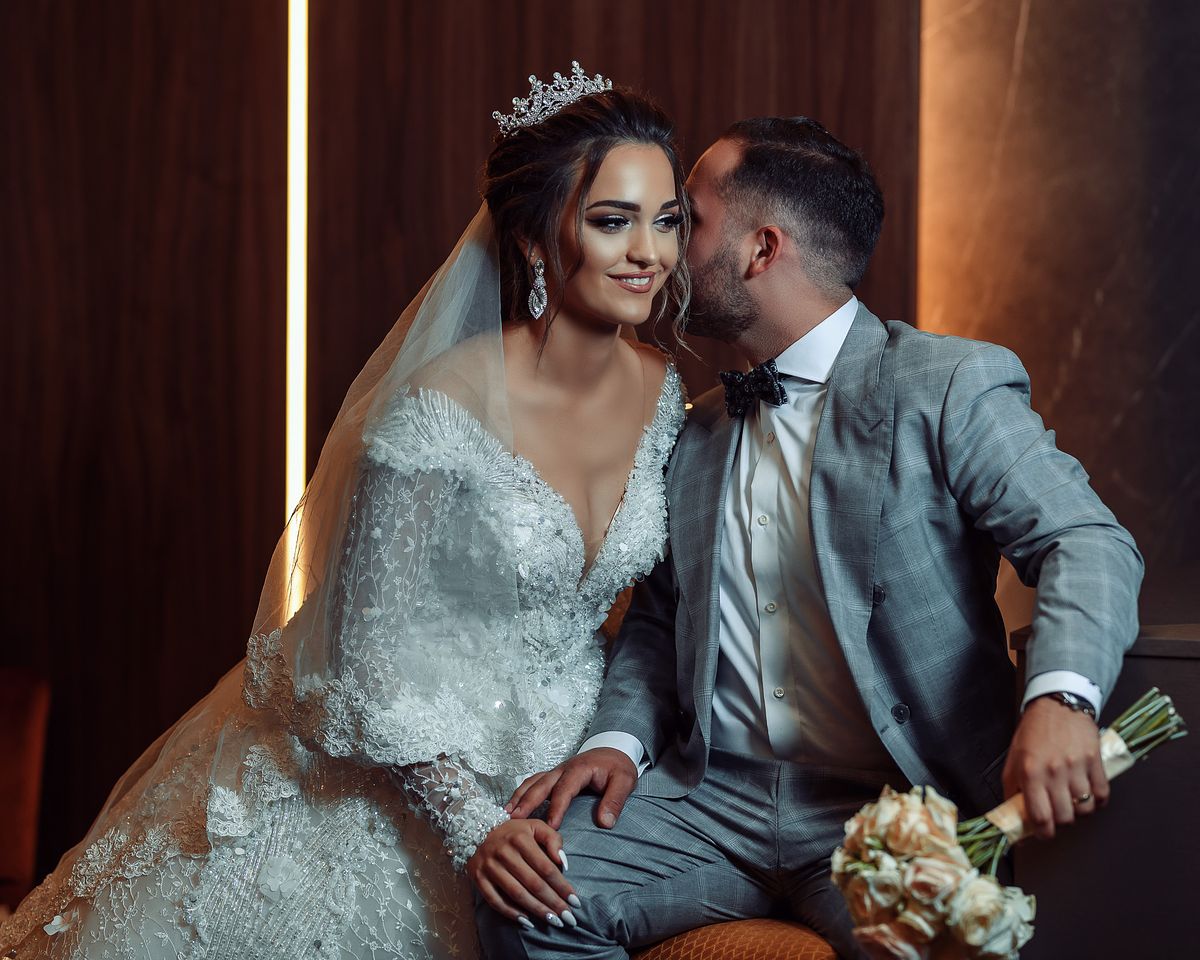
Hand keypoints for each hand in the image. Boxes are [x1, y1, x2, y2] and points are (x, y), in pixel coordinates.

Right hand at [466, 819, 578, 929]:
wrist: (476, 831)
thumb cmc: (513, 833)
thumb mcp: (535, 827)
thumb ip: (552, 839)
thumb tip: (562, 862)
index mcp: (521, 838)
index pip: (546, 868)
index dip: (562, 886)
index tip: (575, 901)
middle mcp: (504, 852)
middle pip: (533, 883)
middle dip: (553, 903)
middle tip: (568, 918)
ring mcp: (489, 866)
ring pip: (517, 894)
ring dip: (536, 910)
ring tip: (552, 921)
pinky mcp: (478, 878)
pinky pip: (495, 900)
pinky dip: (511, 913)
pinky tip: (527, 921)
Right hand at [506, 747, 636, 829]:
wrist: (614, 750)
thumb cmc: (618, 766)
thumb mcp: (624, 781)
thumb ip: (615, 801)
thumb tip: (605, 823)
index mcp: (579, 769)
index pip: (564, 790)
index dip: (556, 808)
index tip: (550, 826)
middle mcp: (562, 769)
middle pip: (541, 785)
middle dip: (527, 802)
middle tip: (515, 820)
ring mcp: (556, 771)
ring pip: (533, 782)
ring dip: (520, 797)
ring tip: (507, 814)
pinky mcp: (553, 776)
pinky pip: (534, 783)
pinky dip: (522, 793)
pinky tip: (514, 806)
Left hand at [1003, 696, 1107, 839]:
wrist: (1057, 705)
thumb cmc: (1033, 732)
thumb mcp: (1014, 759)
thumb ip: (1012, 788)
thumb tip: (1015, 816)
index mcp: (1030, 772)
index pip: (1040, 816)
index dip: (1042, 832)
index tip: (1042, 833)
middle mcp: (1054, 772)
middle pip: (1065, 817)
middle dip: (1060, 822)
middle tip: (1057, 813)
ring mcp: (1077, 767)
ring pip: (1085, 809)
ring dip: (1079, 811)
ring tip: (1072, 801)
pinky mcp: (1096, 762)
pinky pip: (1102, 795)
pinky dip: (1097, 800)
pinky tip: (1088, 792)